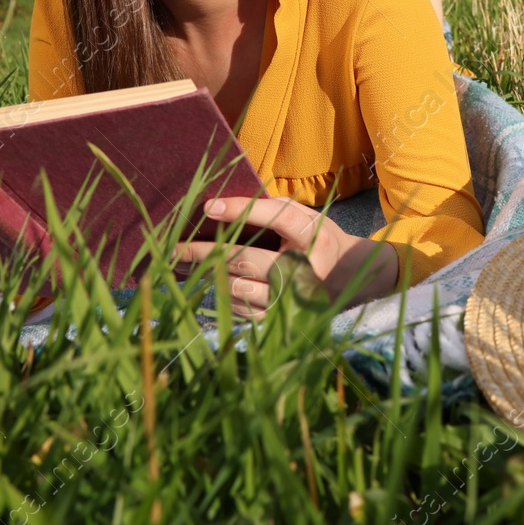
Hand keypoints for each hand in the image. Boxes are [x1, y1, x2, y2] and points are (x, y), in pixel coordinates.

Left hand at [174, 196, 399, 317]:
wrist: (349, 276)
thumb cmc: (318, 239)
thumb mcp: (305, 217)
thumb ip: (271, 210)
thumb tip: (220, 208)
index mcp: (313, 236)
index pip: (276, 217)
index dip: (242, 210)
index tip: (209, 206)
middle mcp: (304, 270)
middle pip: (245, 259)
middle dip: (204, 252)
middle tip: (174, 248)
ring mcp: (292, 299)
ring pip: (237, 286)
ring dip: (205, 276)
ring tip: (181, 266)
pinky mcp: (282, 318)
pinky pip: (240, 307)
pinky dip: (219, 294)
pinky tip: (203, 283)